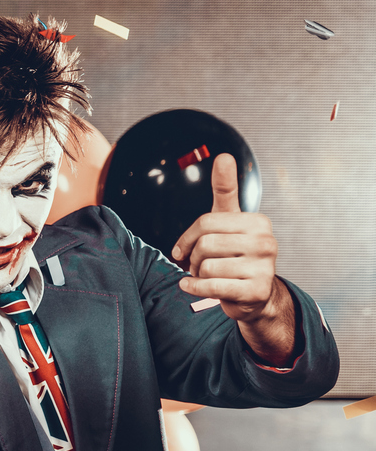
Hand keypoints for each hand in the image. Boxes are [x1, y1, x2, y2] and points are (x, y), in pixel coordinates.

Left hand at [170, 155, 281, 321]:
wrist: (253, 295)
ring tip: (208, 276)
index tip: (183, 248)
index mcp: (258, 222)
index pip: (205, 223)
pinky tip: (192, 285)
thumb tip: (223, 156)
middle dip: (193, 258)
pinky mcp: (256, 291)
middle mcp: (266, 242)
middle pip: (205, 245)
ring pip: (206, 267)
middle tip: (199, 265)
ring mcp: (265, 267)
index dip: (187, 239)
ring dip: (197, 274)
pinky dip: (194, 287)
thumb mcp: (229, 221)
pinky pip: (210, 286)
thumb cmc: (235, 254)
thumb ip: (225, 190)